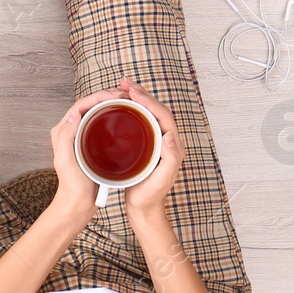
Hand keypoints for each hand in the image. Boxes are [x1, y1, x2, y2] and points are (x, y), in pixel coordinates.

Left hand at [48, 89, 121, 223]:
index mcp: (62, 131)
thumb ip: (65, 138)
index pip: (80, 106)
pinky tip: (124, 117)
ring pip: (96, 113)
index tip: (116, 95)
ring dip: (110, 104)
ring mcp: (81, 137)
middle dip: (106, 96)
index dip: (98, 96)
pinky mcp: (91, 145)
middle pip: (89, 106)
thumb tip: (73, 114)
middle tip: (126, 95)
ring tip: (127, 101)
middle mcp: (70, 131)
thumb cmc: (72, 186)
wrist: (78, 204)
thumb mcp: (66, 162)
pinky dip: (112, 116)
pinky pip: (101, 124)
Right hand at [113, 80, 181, 224]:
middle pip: (155, 109)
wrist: (144, 210)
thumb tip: (170, 134)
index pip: (162, 115)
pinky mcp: (147, 145)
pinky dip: (132, 110)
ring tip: (122, 88)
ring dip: (136, 98)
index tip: (132, 91)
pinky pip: (141, 121)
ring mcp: (157, 142)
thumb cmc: (150, 196)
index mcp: (173, 145)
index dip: (148, 100)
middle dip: (141, 93)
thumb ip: (170, 158)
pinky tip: (121, 106)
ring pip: (148, 113)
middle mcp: (167, 140)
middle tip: (124, 82)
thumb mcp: (160, 180)